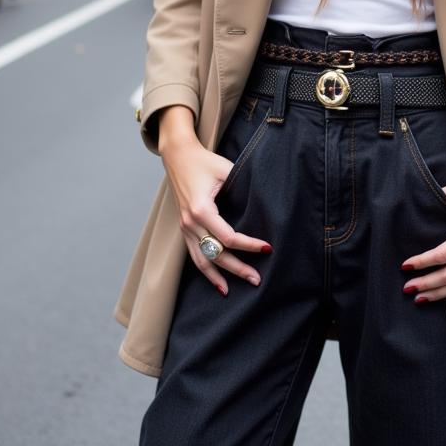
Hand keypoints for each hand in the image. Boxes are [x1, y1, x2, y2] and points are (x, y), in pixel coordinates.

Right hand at [158, 105, 271, 295]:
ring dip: (220, 277)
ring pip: (202, 261)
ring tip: (236, 290)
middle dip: (238, 268)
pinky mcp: (184, 228)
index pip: (228, 237)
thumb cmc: (204, 161)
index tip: (267, 247)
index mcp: (202, 209)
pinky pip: (194, 255)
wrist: (178, 156)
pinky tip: (218, 282)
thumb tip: (265, 204)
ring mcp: (185, 227)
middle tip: (257, 279)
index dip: (249, 245)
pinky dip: (206, 271)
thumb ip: (242, 187)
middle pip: (216, 254)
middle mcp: (191, 222)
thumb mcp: (227, 170)